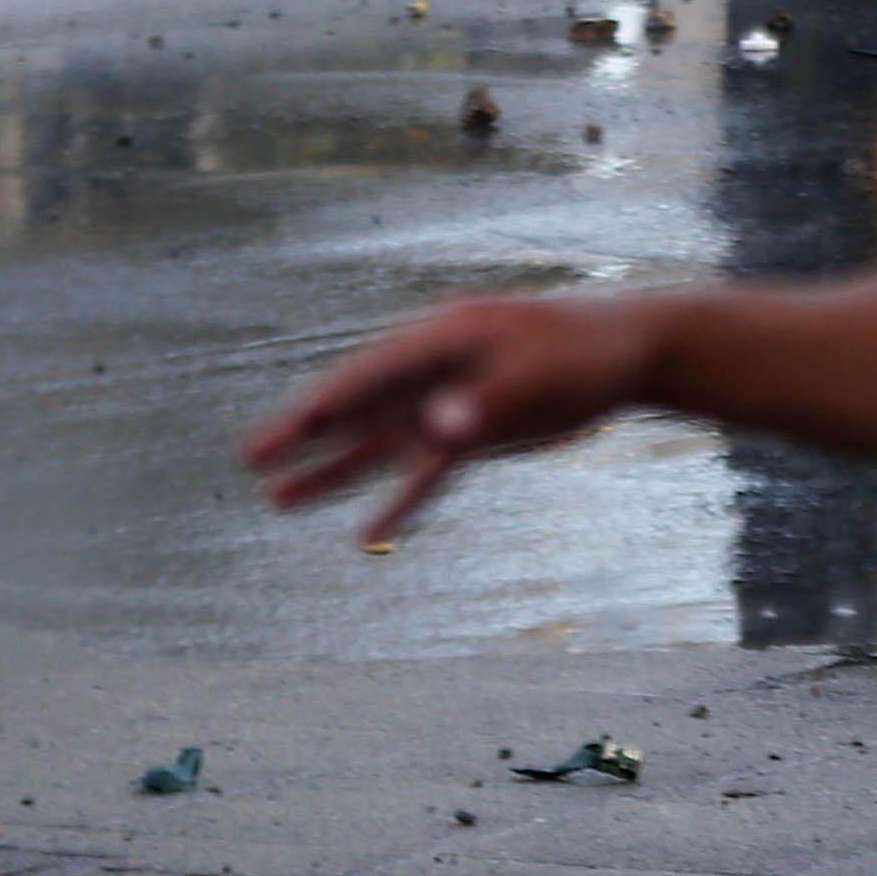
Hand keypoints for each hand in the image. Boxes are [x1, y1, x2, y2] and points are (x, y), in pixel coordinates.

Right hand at [242, 294, 667, 546]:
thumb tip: (436, 429)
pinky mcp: (471, 434)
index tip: (291, 424)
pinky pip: (424, 473)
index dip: (329, 399)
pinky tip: (365, 535)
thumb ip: (483, 404)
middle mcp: (433, 372)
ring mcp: (448, 403)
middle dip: (305, 432)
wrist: (628, 353)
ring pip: (379, 443)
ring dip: (331, 470)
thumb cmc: (581, 353)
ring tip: (274, 497)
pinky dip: (398, 502)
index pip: (373, 373)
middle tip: (248, 456)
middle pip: (359, 405)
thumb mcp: (536, 379)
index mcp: (443, 340)